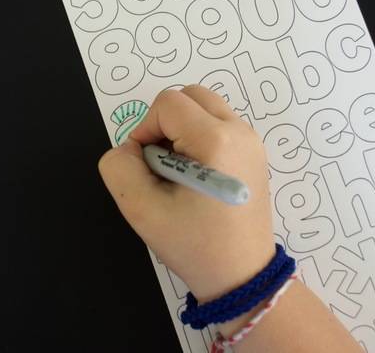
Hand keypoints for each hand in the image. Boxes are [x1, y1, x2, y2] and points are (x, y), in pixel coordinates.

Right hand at [98, 86, 275, 304]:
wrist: (241, 277)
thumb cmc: (194, 245)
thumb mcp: (142, 210)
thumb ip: (120, 168)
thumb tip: (130, 148)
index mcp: (216, 140)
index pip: (167, 104)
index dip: (145, 130)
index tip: (146, 168)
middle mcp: (240, 131)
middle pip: (190, 96)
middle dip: (165, 124)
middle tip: (161, 166)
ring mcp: (252, 141)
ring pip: (205, 108)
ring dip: (182, 131)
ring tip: (179, 173)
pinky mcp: (255, 154)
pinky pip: (219, 125)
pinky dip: (200, 139)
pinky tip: (197, 178)